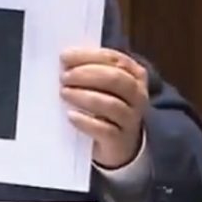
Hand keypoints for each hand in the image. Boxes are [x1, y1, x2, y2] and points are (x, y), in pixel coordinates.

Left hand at [60, 47, 147, 168]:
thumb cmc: (105, 108)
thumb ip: (89, 70)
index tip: (65, 57)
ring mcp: (131, 119)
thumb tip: (64, 59)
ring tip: (64, 93)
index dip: (88, 56)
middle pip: (115, 79)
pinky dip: (86, 121)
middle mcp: (137, 95)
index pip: (113, 58)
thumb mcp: (103, 86)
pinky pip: (105, 130)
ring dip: (84, 96)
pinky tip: (71, 116)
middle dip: (86, 74)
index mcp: (134, 74)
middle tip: (64, 77)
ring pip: (111, 104)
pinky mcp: (120, 140)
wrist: (117, 145)